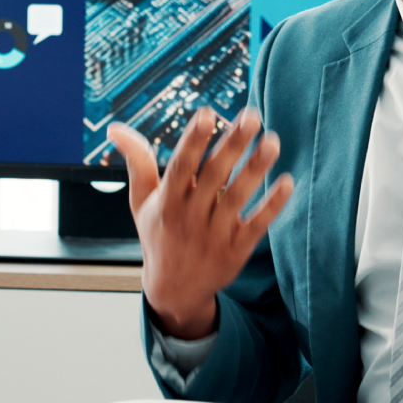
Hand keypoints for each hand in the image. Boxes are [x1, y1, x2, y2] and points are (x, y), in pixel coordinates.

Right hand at [108, 108, 294, 339]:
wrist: (174, 290)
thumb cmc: (158, 235)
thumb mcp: (141, 202)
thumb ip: (137, 162)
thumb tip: (115, 128)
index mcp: (166, 202)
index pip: (180, 166)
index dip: (193, 140)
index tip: (207, 113)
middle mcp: (189, 217)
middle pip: (214, 176)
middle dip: (233, 144)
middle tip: (252, 116)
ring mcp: (213, 235)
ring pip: (237, 198)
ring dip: (256, 169)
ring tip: (272, 141)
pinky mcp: (235, 250)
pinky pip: (256, 225)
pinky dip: (272, 205)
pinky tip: (287, 182)